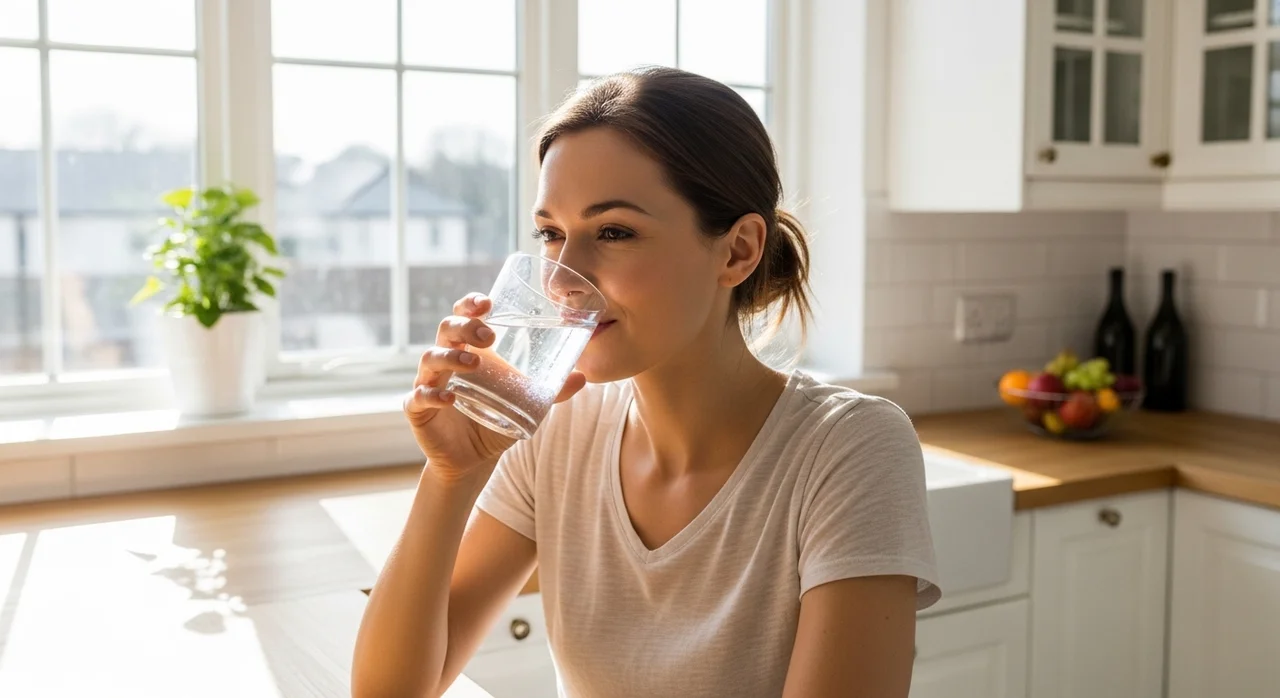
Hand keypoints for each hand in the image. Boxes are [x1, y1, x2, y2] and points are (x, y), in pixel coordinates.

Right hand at [403, 292, 587, 481]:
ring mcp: (429, 383)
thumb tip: (582, 377)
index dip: (470, 304)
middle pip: (446, 329)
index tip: (487, 302)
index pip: (463, 316)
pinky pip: (418, 397)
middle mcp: (446, 361)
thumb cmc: (495, 420)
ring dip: (451, 357)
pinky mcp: (418, 410)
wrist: (473, 460)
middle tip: (488, 336)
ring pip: (430, 358)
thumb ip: (552, 392)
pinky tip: (450, 399)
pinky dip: (432, 395)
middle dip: (464, 327)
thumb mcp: (526, 405)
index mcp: (468, 349)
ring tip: (474, 362)